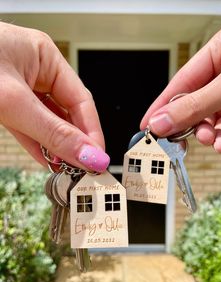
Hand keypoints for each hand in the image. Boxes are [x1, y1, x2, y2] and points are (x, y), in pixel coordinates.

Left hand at [0, 22, 108, 171]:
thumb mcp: (13, 102)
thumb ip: (53, 131)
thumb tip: (88, 154)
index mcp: (46, 57)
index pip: (81, 99)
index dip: (91, 131)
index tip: (96, 157)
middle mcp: (36, 71)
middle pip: (66, 111)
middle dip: (74, 140)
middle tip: (83, 167)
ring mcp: (21, 87)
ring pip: (48, 120)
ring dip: (57, 145)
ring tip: (67, 168)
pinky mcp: (6, 102)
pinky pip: (28, 125)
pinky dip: (37, 144)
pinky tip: (48, 160)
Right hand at [141, 21, 220, 152]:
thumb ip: (196, 105)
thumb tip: (161, 121)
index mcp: (220, 50)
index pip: (180, 82)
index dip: (162, 106)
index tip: (147, 125)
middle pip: (194, 101)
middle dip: (190, 123)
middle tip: (179, 138)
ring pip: (212, 114)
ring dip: (209, 132)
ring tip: (210, 140)